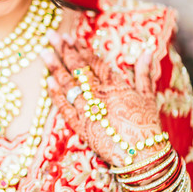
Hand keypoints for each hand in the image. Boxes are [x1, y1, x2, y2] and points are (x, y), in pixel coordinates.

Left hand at [43, 32, 162, 166]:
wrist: (141, 155)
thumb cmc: (147, 125)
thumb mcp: (149, 96)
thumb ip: (144, 72)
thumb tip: (147, 51)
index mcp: (114, 85)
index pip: (93, 62)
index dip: (80, 48)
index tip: (68, 37)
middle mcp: (98, 94)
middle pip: (77, 68)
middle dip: (63, 50)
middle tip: (51, 36)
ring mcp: (87, 110)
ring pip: (68, 85)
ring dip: (55, 68)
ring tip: (44, 53)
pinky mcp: (81, 127)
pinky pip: (64, 109)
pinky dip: (56, 96)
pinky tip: (48, 83)